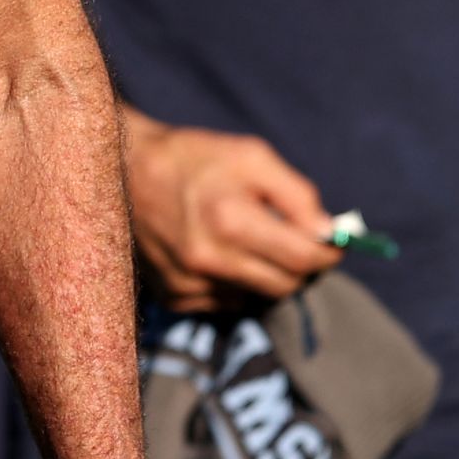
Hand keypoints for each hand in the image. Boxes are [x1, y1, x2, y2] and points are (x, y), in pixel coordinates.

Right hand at [124, 115, 343, 309]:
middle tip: (296, 241)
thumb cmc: (195, 158)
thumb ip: (296, 195)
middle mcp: (208, 259)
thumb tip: (329, 232)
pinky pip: (224, 302)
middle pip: (284, 286)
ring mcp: (188, 282)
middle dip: (300, 266)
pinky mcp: (173, 296)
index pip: (302, 259)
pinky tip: (217, 252)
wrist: (125, 171)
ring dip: (265, 274)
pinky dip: (232, 283)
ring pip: (256, 297)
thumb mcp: (251, 156)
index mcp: (231, 220)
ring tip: (248, 239)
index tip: (332, 243)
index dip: (327, 252)